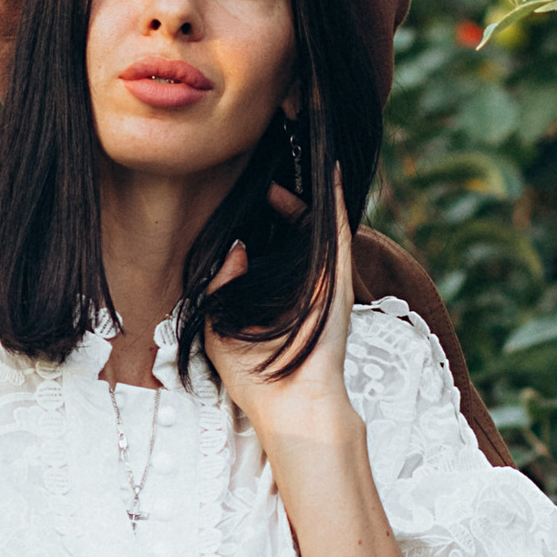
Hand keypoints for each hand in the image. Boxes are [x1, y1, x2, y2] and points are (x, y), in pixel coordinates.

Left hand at [205, 168, 358, 452]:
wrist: (291, 404)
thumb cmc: (254, 376)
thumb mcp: (219, 325)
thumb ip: (222, 285)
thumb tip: (235, 247)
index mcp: (273, 294)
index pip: (267, 245)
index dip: (256, 219)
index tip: (239, 197)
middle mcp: (301, 283)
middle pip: (293, 228)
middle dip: (279, 198)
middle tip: (260, 174)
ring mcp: (322, 278)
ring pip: (316, 221)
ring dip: (306, 189)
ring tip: (293, 152)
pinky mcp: (337, 276)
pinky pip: (336, 227)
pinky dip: (334, 197)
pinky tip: (328, 166)